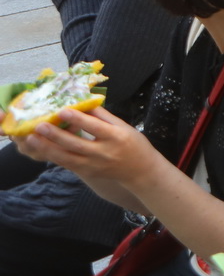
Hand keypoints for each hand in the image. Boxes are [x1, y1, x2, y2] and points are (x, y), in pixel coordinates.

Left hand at [16, 106, 165, 185]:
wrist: (140, 170)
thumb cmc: (133, 143)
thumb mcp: (123, 126)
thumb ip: (103, 116)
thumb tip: (84, 103)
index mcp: (115, 137)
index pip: (94, 127)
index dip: (77, 119)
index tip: (62, 110)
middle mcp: (104, 152)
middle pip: (76, 143)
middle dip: (55, 135)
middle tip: (39, 125)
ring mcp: (94, 164)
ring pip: (67, 157)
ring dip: (47, 148)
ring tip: (32, 138)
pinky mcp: (87, 172)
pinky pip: (67, 164)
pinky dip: (53, 156)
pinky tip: (42, 148)